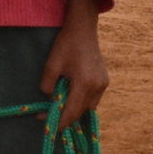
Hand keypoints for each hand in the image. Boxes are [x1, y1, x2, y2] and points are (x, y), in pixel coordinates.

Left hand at [40, 0, 110, 121]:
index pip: (72, 112)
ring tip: (60, 104)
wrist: (83, 29)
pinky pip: (93, 99)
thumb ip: (48, 85)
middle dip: (66, 117)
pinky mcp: (104, 81)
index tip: (48, 125)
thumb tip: (49, 98)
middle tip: (49, 114)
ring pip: (88, 108)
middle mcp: (97, 86)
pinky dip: (82, 102)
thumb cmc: (66, 44)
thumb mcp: (52, 64)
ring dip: (75, 110)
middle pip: (81, 112)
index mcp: (85, 83)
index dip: (60, 122)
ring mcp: (103, 84)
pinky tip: (71, 96)